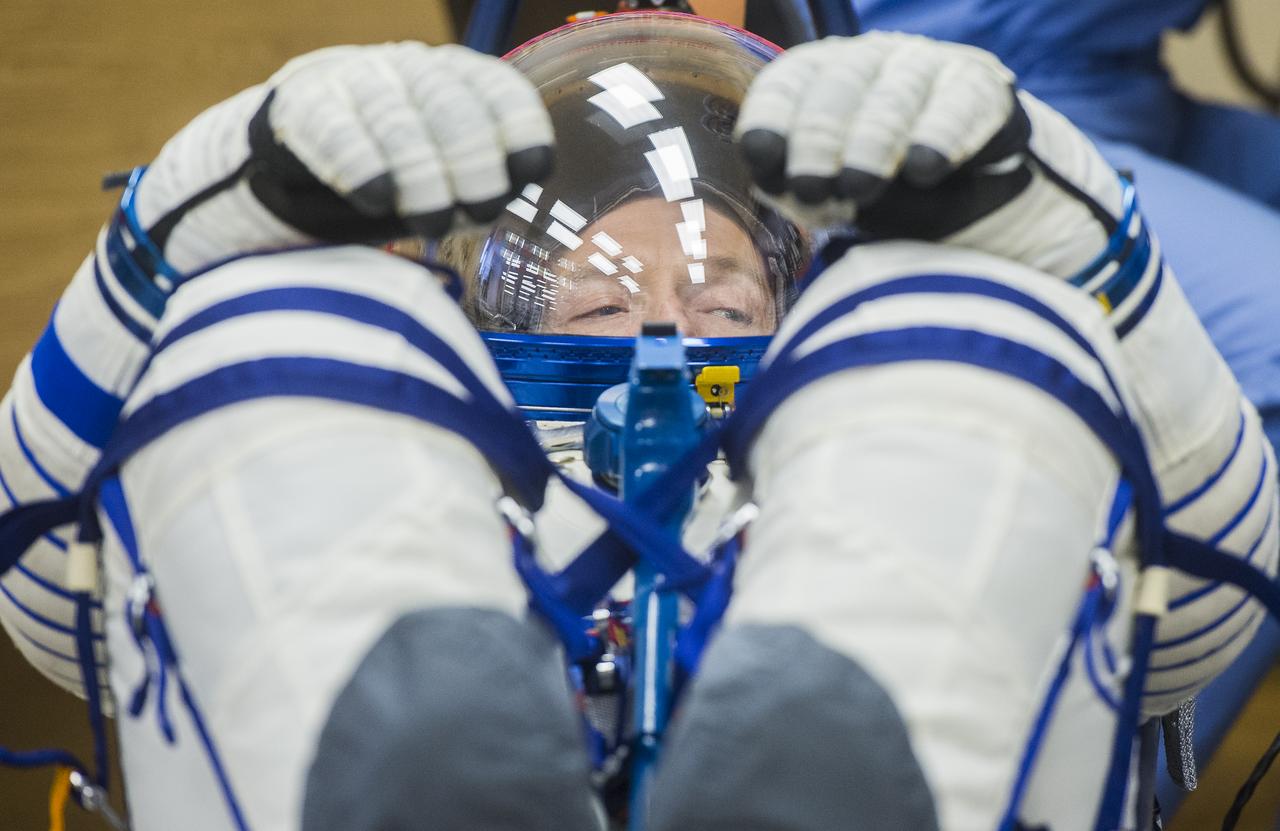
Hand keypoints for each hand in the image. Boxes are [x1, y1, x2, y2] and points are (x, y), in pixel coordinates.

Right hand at [131, 42, 553, 273]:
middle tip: (482, 206)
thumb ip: (483, 185)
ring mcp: (356, 83)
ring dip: (421, 172)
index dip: (519, 127)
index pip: (498, 92)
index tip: (535, 167)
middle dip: (473, 158)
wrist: (293, 156)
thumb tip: (511, 197)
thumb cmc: (393, 173)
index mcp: (458, 82)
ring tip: (432, 217)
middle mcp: (411, 71)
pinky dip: (360, 163)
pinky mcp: (304, 108)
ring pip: (397, 118)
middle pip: (451, 105)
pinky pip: (335, 129)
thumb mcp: (447, 179)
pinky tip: (375, 195)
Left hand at [735, 32, 1123, 278]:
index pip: (788, 85)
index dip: (772, 117)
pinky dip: (941, 136)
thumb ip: (806, 190)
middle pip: (838, 86)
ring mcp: (926, 68)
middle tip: (809, 186)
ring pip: (895, 95)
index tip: (761, 153)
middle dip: (819, 137)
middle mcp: (868, 63)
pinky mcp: (980, 87)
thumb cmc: (885, 193)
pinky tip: (926, 167)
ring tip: (859, 187)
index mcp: (818, 81)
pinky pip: (959, 105)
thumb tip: (773, 185)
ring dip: (873, 141)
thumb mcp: (838, 197)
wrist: (972, 195)